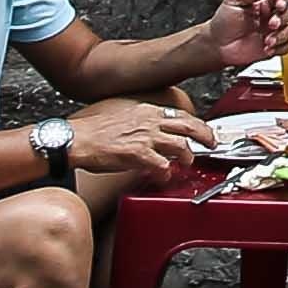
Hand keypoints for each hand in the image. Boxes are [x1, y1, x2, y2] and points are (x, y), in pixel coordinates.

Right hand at [67, 96, 212, 180]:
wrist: (75, 138)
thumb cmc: (92, 130)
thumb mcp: (122, 116)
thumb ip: (140, 122)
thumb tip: (151, 132)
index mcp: (145, 110)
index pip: (179, 113)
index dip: (194, 122)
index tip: (199, 128)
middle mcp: (149, 120)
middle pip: (188, 124)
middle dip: (205, 134)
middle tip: (212, 143)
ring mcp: (145, 137)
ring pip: (180, 145)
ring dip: (187, 156)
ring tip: (187, 163)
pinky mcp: (138, 154)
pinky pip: (162, 166)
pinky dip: (166, 173)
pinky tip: (164, 177)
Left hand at [207, 0, 287, 70]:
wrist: (216, 45)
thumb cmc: (222, 22)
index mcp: (262, 3)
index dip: (283, 1)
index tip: (279, 6)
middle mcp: (268, 17)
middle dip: (281, 20)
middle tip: (271, 25)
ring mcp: (270, 33)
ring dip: (281, 36)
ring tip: (268, 40)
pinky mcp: (271, 47)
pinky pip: (285, 47)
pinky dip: (280, 48)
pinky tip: (267, 48)